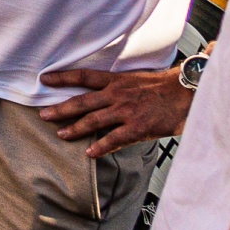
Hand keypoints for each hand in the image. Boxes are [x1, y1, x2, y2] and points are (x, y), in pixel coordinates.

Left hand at [38, 68, 192, 157]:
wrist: (186, 93)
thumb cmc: (163, 86)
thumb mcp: (135, 79)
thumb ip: (116, 86)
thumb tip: (100, 93)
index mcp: (116, 80)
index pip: (83, 76)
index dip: (62, 77)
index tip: (44, 79)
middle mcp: (117, 94)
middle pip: (82, 101)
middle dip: (61, 108)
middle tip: (43, 115)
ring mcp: (126, 111)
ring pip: (94, 120)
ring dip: (75, 128)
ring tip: (61, 135)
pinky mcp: (138, 128)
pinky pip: (115, 139)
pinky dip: (101, 146)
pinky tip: (89, 152)